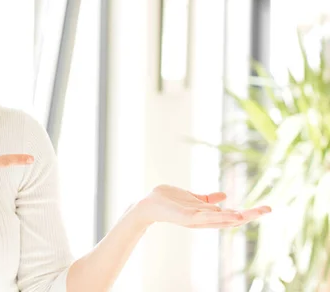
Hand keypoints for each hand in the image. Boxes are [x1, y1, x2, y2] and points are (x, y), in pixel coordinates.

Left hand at [134, 184, 271, 228]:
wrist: (149, 203)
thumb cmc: (169, 201)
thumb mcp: (193, 198)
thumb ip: (207, 199)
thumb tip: (225, 196)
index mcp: (208, 215)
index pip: (232, 216)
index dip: (249, 213)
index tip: (267, 208)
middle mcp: (204, 220)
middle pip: (231, 220)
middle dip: (250, 215)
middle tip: (268, 209)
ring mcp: (196, 220)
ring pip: (220, 220)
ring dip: (236, 217)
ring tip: (251, 214)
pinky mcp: (187, 217)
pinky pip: (205, 217)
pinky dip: (218, 216)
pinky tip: (230, 214)